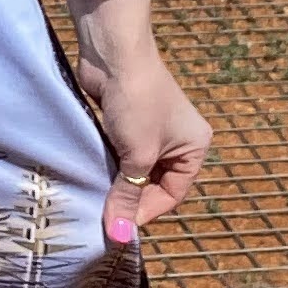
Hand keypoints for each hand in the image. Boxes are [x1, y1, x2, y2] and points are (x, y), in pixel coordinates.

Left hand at [74, 42, 211, 247]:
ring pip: (135, 171)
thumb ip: (128, 195)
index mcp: (194, 147)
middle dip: (131, 198)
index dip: (147, 211)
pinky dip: (109, 168)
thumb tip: (119, 234)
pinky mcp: (128, 124)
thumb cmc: (137, 102)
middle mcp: (178, 141)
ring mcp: (152, 132)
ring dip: (117, 184)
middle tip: (105, 215)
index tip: (119, 225)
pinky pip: (121, 156)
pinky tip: (93, 177)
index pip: (173, 194)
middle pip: (154, 185)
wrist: (114, 53)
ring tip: (96, 199)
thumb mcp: (137, 154)